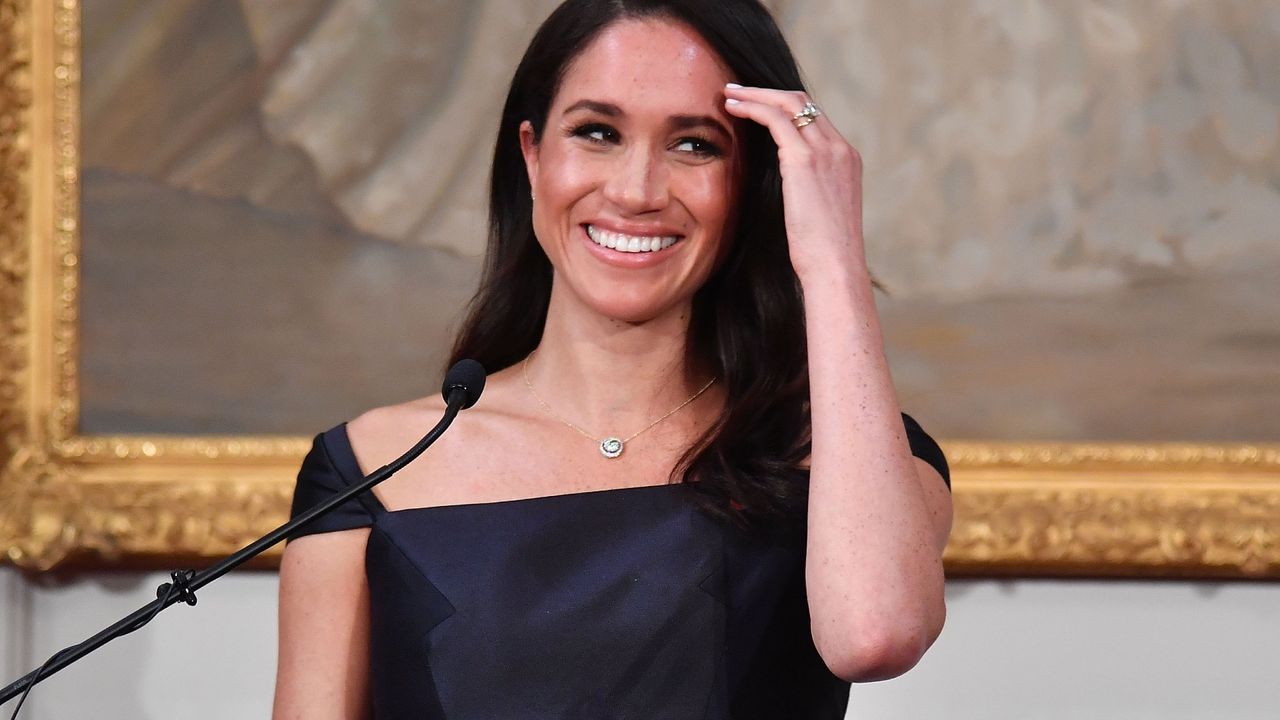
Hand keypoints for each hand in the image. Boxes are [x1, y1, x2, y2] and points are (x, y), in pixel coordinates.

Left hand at [723, 84, 866, 283]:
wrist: (835, 268)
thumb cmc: (823, 254)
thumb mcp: (820, 215)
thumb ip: (808, 193)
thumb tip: (787, 194)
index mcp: (847, 160)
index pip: (814, 119)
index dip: (784, 108)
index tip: (758, 107)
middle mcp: (840, 149)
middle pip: (803, 102)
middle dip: (768, 93)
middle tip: (738, 91)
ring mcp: (825, 152)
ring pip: (788, 103)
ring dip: (755, 95)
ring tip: (729, 95)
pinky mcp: (804, 161)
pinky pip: (775, 118)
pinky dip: (753, 107)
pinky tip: (732, 108)